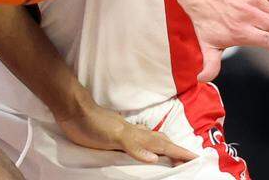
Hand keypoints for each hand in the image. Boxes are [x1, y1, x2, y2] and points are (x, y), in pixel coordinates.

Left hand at [55, 97, 196, 164]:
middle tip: (189, 157)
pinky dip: (146, 145)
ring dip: (163, 146)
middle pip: (160, 141)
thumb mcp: (114, 135)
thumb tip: (155, 158)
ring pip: (150, 140)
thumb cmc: (92, 123)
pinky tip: (144, 147)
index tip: (196, 157)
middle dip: (176, 149)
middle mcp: (134, 134)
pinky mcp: (114, 136)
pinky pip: (137, 141)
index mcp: (137, 135)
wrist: (73, 110)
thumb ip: (134, 146)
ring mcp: (124, 134)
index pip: (162, 145)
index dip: (178, 152)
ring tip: (173, 153)